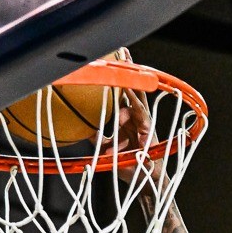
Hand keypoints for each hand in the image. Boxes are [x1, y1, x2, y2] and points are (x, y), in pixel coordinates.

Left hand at [110, 48, 153, 174]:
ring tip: (125, 63)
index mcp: (128, 119)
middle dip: (129, 68)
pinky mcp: (147, 128)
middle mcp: (136, 116)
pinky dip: (133, 99)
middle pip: (133, 87)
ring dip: (131, 78)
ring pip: (137, 94)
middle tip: (121, 50)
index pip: (123, 93)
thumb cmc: (128, 166)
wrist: (143, 182)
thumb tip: (84, 130)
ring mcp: (143, 120)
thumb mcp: (107, 151)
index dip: (119, 77)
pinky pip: (139, 109)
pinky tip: (128, 89)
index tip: (111, 61)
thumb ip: (98, 139)